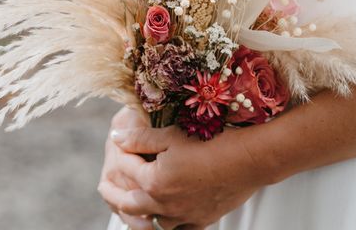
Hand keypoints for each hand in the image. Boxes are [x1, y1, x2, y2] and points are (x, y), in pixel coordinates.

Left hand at [98, 107, 269, 229]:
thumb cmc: (212, 142)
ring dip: (138, 212)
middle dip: (114, 193)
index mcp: (154, 181)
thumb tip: (116, 137)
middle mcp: (165, 204)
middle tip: (105, 185)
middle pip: (129, 204)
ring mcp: (183, 216)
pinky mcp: (201, 220)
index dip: (120, 154)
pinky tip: (165, 215)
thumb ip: (140, 138)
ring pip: (151, 223)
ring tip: (131, 202)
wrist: (250, 160)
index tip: (118, 146)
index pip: (126, 169)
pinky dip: (166, 222)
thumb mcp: (172, 134)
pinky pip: (177, 229)